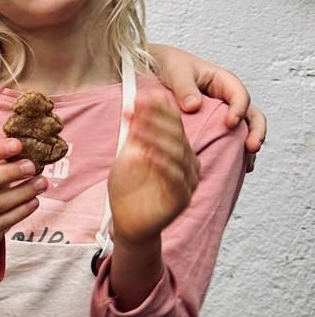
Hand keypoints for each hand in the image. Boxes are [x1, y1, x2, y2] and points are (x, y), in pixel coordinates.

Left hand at [107, 90, 198, 245]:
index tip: (141, 95)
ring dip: (157, 138)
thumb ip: (136, 132)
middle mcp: (187, 164)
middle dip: (157, 119)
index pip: (173, 125)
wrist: (128, 221)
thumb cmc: (129, 187)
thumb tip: (137, 102)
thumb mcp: (130, 155)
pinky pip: (175, 178)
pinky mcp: (181, 199)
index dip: (158, 109)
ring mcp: (187, 182)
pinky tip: (147, 154)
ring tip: (138, 127)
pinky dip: (161, 164)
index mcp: (178, 151)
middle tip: (139, 106)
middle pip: (177, 136)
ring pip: (177, 155)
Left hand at [149, 44, 265, 166]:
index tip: (230, 123)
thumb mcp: (177, 72)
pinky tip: (233, 167)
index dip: (238, 109)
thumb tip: (194, 106)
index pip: (239, 95)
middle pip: (251, 115)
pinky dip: (234, 152)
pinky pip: (229, 139)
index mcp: (223, 82)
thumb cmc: (170, 65)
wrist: (156, 68)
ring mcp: (223, 113)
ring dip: (248, 145)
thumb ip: (185, 87)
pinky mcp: (214, 126)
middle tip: (251, 147)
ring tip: (247, 165)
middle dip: (256, 131)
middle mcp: (228, 99)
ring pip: (245, 130)